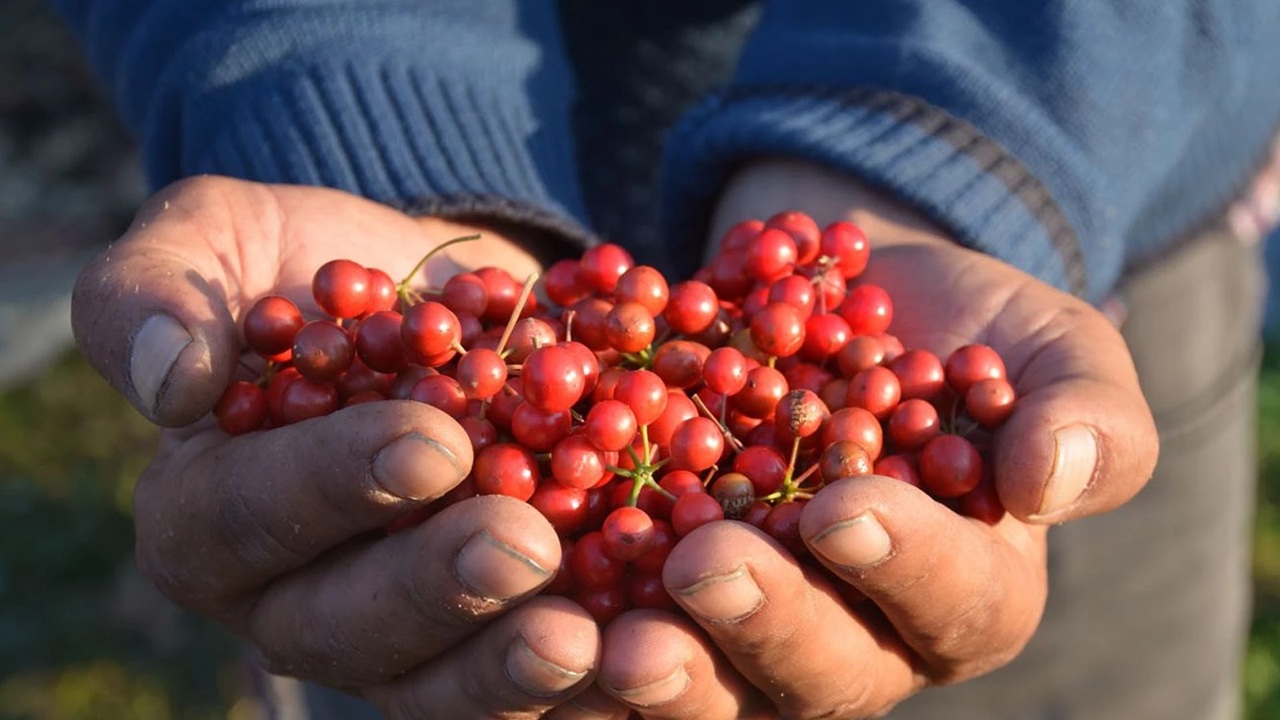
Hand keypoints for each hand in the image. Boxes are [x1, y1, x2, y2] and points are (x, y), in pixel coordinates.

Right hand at [72, 176, 600, 716]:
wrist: (442, 304)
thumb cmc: (317, 269)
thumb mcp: (219, 239)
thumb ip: (157, 292)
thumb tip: (172, 383)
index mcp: (204, 515)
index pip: (246, 518)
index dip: (331, 488)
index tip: (430, 442)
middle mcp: (291, 601)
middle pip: (346, 626)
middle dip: (436, 589)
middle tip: (521, 544)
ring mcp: (394, 639)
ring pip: (434, 685)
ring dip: (507, 668)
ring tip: (585, 634)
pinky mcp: (484, 642)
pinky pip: (523, 687)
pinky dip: (584, 682)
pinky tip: (642, 649)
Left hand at [589, 159, 1158, 717]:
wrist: (831, 298)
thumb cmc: (956, 329)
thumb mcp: (1045, 345)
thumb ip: (1084, 411)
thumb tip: (1053, 481)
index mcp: (965, 592)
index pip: (950, 602)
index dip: (900, 563)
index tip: (842, 507)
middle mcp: (857, 636)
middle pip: (818, 670)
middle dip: (761, 624)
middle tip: (698, 571)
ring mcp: (749, 626)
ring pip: (711, 681)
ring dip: (660, 664)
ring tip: (604, 632)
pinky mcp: (656, 594)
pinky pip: (616, 627)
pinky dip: (575, 616)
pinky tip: (525, 580)